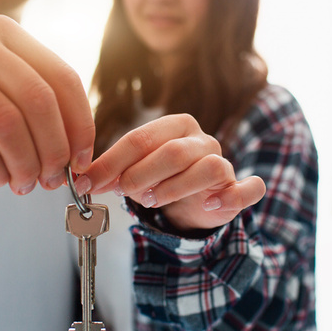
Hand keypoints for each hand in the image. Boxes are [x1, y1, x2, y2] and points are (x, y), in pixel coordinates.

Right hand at [0, 15, 94, 193]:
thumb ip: (29, 98)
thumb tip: (75, 149)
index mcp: (3, 31)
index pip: (62, 78)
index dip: (80, 124)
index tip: (82, 158)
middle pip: (39, 101)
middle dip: (55, 149)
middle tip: (55, 178)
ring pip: (7, 124)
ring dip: (26, 164)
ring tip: (26, 183)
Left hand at [78, 114, 265, 229]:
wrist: (196, 200)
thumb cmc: (163, 179)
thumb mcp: (134, 172)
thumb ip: (112, 172)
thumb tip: (82, 179)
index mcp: (175, 126)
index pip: (140, 138)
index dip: (111, 163)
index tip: (87, 183)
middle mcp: (202, 140)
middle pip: (173, 152)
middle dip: (141, 174)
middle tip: (123, 192)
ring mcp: (224, 162)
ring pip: (207, 168)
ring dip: (174, 188)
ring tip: (153, 201)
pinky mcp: (239, 188)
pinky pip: (249, 187)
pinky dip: (232, 195)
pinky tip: (209, 204)